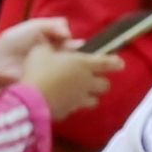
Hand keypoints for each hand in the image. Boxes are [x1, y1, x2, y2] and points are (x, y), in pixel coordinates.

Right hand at [0, 20, 117, 119]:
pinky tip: (64, 102)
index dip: (115, 62)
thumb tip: (45, 38)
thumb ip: (47, 45)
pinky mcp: (69, 112)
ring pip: (94, 101)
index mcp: (83, 64)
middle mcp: (86, 83)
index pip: (107, 63)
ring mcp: (79, 100)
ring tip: (82, 94)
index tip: (121, 64)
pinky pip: (76, 108)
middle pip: (105, 85)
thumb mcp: (40, 51)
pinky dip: (73, 105)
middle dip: (101, 82)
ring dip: (90, 96)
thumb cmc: (39, 71)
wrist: (31, 100)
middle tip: (94, 79)